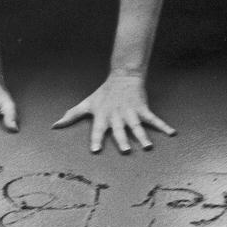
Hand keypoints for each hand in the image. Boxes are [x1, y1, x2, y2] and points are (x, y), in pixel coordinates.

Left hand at [52, 72, 175, 152]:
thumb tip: (54, 126)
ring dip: (142, 136)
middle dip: (122, 139)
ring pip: (137, 126)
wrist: (123, 76)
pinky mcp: (143, 109)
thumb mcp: (86, 103)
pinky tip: (172, 133)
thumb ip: (71, 116)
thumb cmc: (103, 94)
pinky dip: (163, 126)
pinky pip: (154, 119)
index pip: (98, 129)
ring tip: (148, 146)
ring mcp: (131, 112)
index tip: (96, 150)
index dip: (96, 139)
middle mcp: (117, 116)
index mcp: (103, 116)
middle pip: (119, 130)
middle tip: (125, 150)